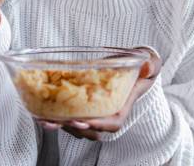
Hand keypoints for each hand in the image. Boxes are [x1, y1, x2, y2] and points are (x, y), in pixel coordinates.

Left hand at [38, 47, 161, 139]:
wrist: (135, 65)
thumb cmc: (142, 66)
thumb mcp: (150, 63)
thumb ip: (151, 65)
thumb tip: (147, 69)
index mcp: (123, 105)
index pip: (113, 122)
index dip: (98, 125)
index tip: (83, 120)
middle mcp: (108, 112)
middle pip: (91, 130)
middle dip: (74, 128)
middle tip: (57, 121)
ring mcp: (95, 111)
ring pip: (78, 126)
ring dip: (60, 125)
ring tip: (45, 119)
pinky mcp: (83, 105)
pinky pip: (70, 117)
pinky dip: (55, 116)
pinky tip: (41, 110)